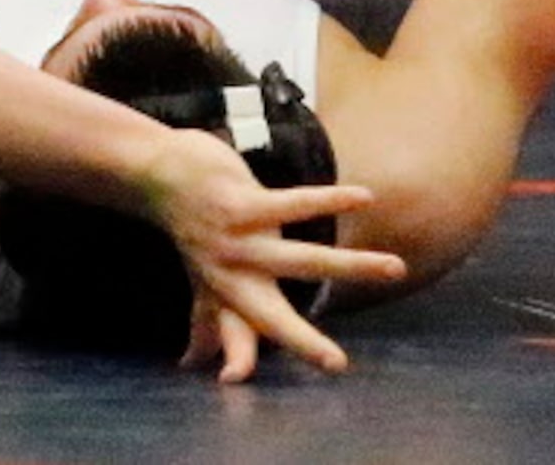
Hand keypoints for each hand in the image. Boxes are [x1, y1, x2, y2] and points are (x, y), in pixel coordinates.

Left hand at [138, 128, 406, 381]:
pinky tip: (365, 197)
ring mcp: (238, 239)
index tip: (233, 382)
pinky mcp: (245, 203)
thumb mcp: (199, 278)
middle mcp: (231, 274)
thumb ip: (204, 323)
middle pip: (271, 315)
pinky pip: (296, 202)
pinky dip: (331, 200)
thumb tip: (191, 366)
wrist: (158, 173)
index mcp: (226, 294)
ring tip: (396, 269)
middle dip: (302, 342)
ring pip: (302, 259)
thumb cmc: (190, 230)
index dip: (236, 359)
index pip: (237, 335)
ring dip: (351, 265)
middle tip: (338, 365)